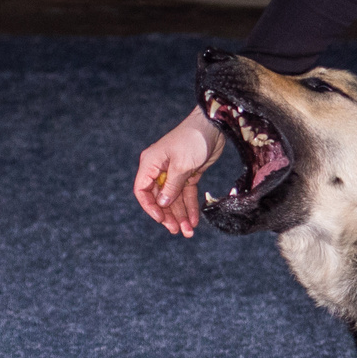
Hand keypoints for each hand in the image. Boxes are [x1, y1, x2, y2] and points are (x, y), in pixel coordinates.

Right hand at [134, 108, 224, 236]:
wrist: (214, 125)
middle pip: (160, 198)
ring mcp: (174, 172)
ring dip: (180, 215)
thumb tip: (162, 204)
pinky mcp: (188, 173)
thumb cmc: (193, 139)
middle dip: (168, 215)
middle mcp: (160, 169)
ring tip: (188, 232)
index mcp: (150, 164)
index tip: (161, 220)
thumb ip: (171, 186)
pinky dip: (190, 206)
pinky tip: (194, 220)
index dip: (150, 207)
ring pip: (174, 199)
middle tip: (177, 231)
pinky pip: (186, 193)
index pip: (142, 191)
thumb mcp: (181, 165)